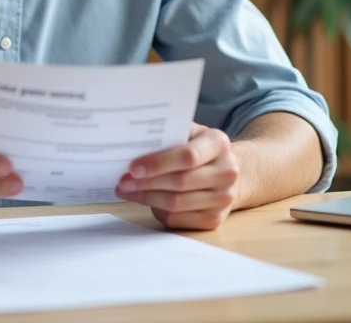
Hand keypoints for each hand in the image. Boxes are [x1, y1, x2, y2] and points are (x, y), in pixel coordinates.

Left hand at [114, 123, 238, 230]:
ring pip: (176, 203)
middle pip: (180, 182)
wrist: (225, 170)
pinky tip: (143, 199)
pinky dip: (156, 210)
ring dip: (146, 197)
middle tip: (123, 181)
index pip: (188, 156)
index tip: (133, 167)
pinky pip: (177, 219)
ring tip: (126, 190)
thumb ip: (168, 134)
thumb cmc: (198, 148)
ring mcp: (223, 198)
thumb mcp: (189, 132)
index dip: (158, 163)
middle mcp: (227, 172)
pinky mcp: (214, 219)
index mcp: (219, 143)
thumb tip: (132, 140)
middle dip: (146, 183)